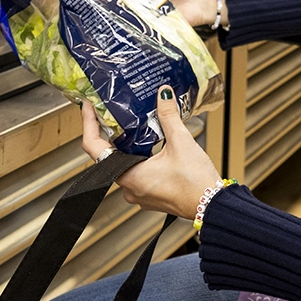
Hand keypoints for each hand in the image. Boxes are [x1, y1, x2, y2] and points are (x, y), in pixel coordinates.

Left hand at [81, 87, 221, 217]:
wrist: (212, 206)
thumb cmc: (196, 183)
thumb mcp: (181, 142)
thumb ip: (168, 116)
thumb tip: (162, 95)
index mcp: (129, 176)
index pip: (94, 147)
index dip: (89, 124)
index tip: (88, 107)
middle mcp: (129, 188)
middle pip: (109, 155)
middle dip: (111, 132)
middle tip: (110, 111)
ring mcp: (139, 194)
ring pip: (124, 164)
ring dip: (128, 146)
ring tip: (132, 125)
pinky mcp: (150, 195)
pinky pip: (137, 173)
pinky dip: (139, 157)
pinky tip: (150, 145)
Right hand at [108, 0, 225, 27]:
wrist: (198, 1)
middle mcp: (134, 0)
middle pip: (112, 2)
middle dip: (102, 2)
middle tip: (87, 1)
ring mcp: (139, 15)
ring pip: (121, 17)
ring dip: (115, 16)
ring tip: (104, 14)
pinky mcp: (146, 28)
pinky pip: (134, 30)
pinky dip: (129, 29)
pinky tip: (123, 27)